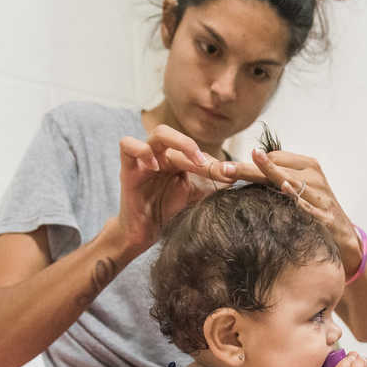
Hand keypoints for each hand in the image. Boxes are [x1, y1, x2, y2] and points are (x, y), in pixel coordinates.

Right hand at [115, 125, 237, 256]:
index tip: (231, 175)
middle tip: (206, 164)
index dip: (214, 162)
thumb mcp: (198, 197)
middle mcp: (162, 155)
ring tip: (189, 162)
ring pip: (158, 133)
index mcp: (178, 160)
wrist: (145, 233)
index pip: (197, 151)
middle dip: (194, 146)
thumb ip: (215, 184)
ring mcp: (144, 159)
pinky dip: (141, 150)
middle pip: (178, 135)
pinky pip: (127, 144)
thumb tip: (238, 173)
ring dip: (178, 143)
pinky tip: (154, 166)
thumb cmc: (170, 213)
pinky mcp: (127, 168)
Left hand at [232, 150, 362, 277]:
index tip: (228, 169)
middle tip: (223, 169)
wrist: (345, 237)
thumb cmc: (317, 210)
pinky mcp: (325, 215)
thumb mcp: (301, 189)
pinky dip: (297, 198)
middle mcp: (314, 177)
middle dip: (248, 168)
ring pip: (290, 181)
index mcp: (308, 166)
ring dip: (268, 174)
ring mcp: (320, 195)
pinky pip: (308, 205)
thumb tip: (248, 170)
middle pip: (276, 168)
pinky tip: (285, 189)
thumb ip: (279, 178)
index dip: (252, 162)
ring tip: (245, 169)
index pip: (275, 157)